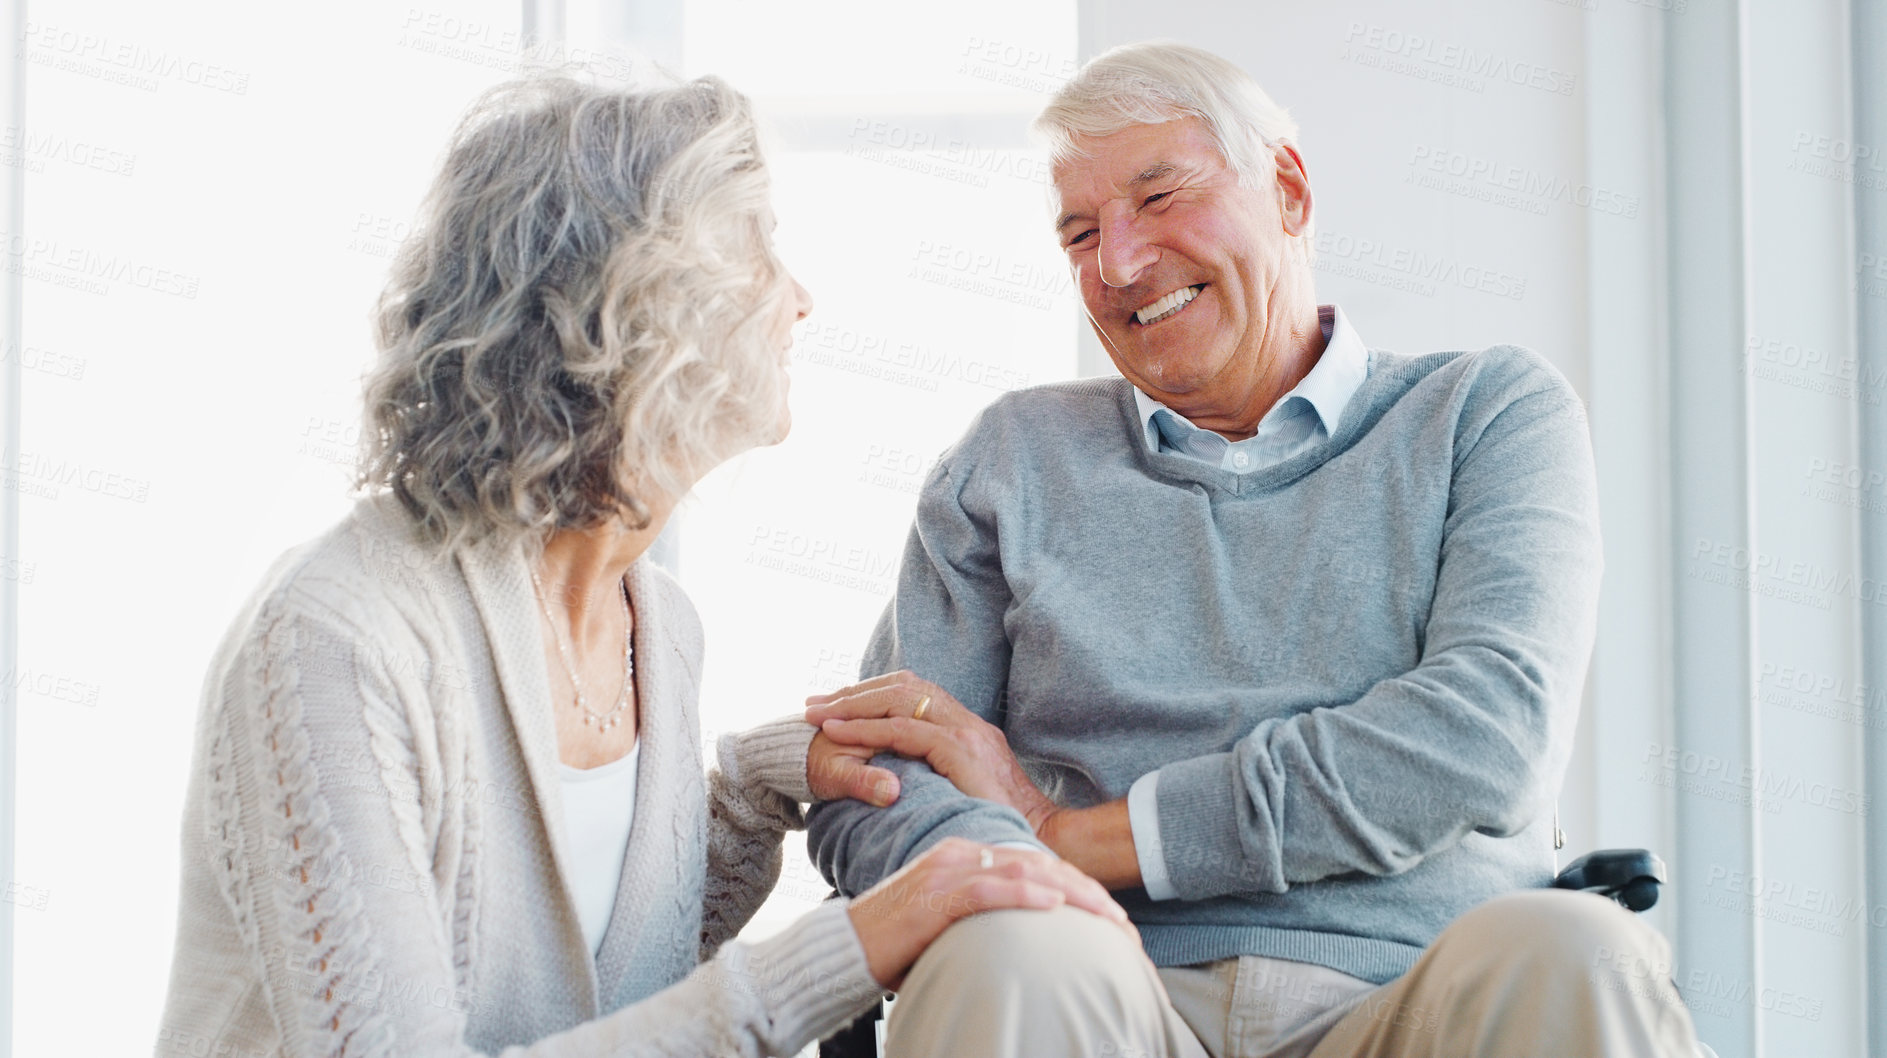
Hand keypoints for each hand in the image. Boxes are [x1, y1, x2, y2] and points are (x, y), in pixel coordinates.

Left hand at [806, 671, 1059, 832]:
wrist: (1045, 842)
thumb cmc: (1003, 829)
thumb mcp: (968, 796)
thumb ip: (942, 779)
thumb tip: (902, 782)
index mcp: (970, 730)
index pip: (916, 694)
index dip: (874, 694)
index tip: (839, 705)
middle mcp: (969, 723)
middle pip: (905, 686)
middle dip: (856, 692)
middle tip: (815, 703)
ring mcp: (968, 733)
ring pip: (901, 700)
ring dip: (854, 705)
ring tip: (818, 715)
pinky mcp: (962, 751)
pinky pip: (904, 730)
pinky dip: (867, 728)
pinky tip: (839, 735)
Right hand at [845, 837, 1135, 989]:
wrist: (844, 950)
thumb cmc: (897, 946)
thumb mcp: (951, 927)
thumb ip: (986, 922)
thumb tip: (1027, 948)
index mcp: (968, 856)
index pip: (1036, 865)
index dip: (1079, 888)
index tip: (1112, 917)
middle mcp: (961, 854)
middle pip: (1040, 865)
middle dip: (1087, 894)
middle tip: (1123, 922)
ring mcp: (947, 870)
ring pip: (1024, 872)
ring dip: (1071, 895)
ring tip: (1106, 916)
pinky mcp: (934, 895)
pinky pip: (987, 890)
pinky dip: (1025, 895)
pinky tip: (1053, 905)